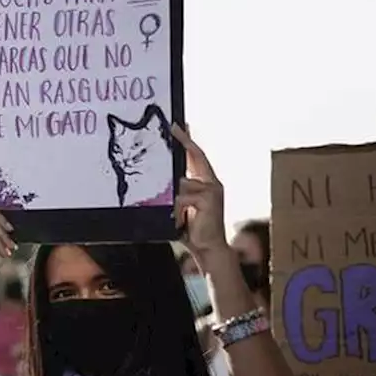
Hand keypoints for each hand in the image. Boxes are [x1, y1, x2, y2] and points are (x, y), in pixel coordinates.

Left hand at [171, 126, 228, 258]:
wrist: (208, 249)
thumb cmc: (193, 229)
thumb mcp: (182, 208)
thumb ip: (177, 194)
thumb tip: (163, 184)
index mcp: (206, 184)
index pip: (196, 157)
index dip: (187, 141)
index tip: (178, 127)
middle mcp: (212, 183)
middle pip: (197, 156)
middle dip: (184, 141)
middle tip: (173, 127)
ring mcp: (212, 190)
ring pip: (182, 182)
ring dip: (174, 199)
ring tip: (176, 216)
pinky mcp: (208, 199)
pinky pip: (182, 196)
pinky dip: (176, 208)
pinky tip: (179, 220)